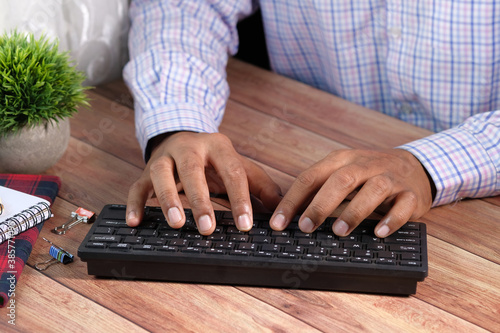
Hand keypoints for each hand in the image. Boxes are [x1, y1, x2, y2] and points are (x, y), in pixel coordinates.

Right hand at [126, 132, 281, 234]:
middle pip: (192, 170)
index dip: (240, 198)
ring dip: (167, 198)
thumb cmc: (215, 159)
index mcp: (218, 146)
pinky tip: (135, 221)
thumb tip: (280, 207)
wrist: (183, 135)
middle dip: (200, 200)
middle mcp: (189, 148)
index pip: (232, 171)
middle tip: (208, 228)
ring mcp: (165, 158)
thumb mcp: (240, 166)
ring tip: (176, 223)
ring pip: (161, 174)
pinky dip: (135, 203)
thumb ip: (260, 186)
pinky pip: (137, 186)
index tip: (245, 224)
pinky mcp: (147, 171)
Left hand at [269, 149, 433, 237]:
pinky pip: (402, 206)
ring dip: (354, 211)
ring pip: (373, 190)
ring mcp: (390, 178)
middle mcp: (365, 165)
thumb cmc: (368, 175)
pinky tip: (379, 232)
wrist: (414, 166)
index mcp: (341, 160)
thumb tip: (288, 217)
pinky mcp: (410, 194)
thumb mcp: (341, 174)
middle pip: (341, 180)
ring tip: (338, 231)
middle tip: (305, 227)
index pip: (311, 177)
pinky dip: (391, 219)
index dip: (292, 201)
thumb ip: (317, 191)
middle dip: (320, 204)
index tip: (278, 223)